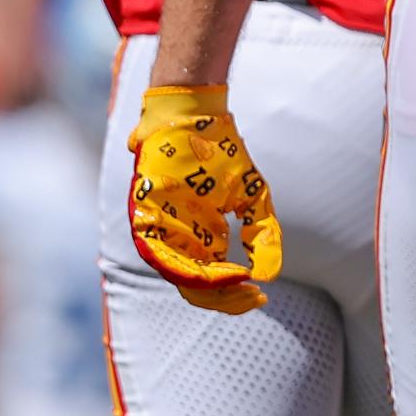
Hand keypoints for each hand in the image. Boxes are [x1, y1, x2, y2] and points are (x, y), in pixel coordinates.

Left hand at [126, 85, 282, 314]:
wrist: (195, 117)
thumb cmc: (222, 153)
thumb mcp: (254, 197)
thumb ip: (264, 235)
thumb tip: (270, 275)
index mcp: (202, 240)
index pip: (214, 283)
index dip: (236, 296)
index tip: (262, 294)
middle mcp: (180, 241)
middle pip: (196, 288)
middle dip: (225, 298)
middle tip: (252, 294)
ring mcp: (161, 231)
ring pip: (177, 276)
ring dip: (207, 287)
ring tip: (237, 283)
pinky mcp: (145, 218)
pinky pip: (158, 254)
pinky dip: (185, 268)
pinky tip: (216, 267)